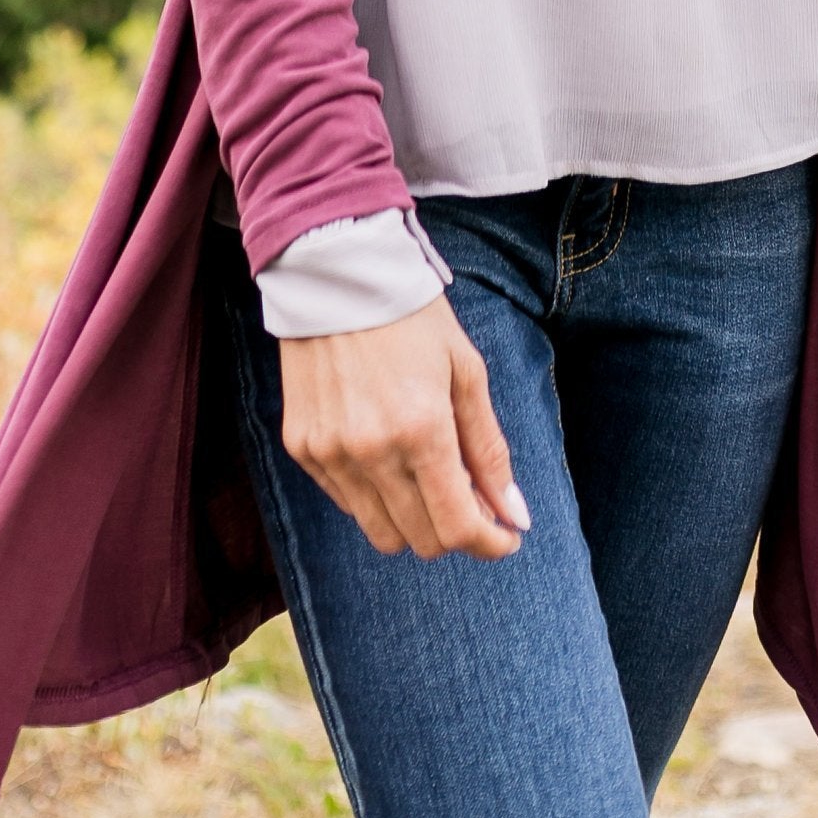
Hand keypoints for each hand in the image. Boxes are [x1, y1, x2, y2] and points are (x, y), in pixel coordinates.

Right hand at [277, 295, 532, 561]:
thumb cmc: (412, 317)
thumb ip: (489, 450)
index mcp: (421, 429)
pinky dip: (375, 496)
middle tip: (474, 499)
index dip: (489, 543)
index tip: (506, 535)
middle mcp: (371, 451)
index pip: (457, 528)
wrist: (336, 274)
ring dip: (415, 520)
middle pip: (421, 540)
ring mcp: (330, 453)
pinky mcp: (302, 448)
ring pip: (380, 532)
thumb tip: (515, 515)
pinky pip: (346, 502)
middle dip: (457, 531)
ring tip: (431, 478)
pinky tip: (389, 455)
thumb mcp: (466, 371)